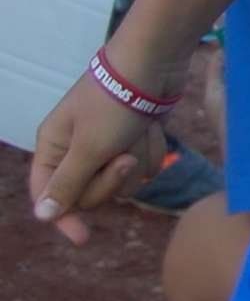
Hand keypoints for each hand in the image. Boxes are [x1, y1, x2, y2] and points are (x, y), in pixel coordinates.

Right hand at [25, 66, 167, 243]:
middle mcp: (76, 146)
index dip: (63, 217)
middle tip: (122, 156)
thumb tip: (43, 215)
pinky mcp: (135, 136)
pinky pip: (143, 163)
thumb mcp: (88, 148)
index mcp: (53, 146)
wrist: (155, 62)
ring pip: (122, 180)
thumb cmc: (115, 103)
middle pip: (89, 192)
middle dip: (111, 178)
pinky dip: (150, 148)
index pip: (48, 194)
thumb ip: (67, 184)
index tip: (83, 238)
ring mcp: (108, 142)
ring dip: (135, 160)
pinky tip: (153, 128)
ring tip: (139, 131)